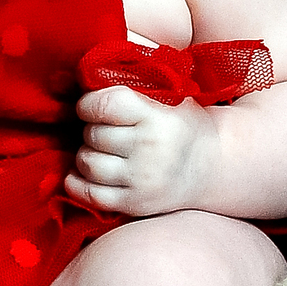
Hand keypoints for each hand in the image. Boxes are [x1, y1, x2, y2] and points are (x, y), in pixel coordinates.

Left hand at [64, 86, 214, 217]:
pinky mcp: (134, 204)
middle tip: (102, 129)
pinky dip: (76, 184)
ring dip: (85, 155)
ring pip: (87, 163)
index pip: (105, 106)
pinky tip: (81, 173)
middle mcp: (150, 150)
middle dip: (91, 130)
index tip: (89, 106)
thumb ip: (134, 88)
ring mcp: (142, 181)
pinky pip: (90, 195)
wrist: (210, 168)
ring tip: (99, 150)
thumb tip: (86, 80)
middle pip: (93, 135)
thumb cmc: (183, 127)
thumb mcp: (171, 98)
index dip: (88, 104)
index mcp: (158, 119)